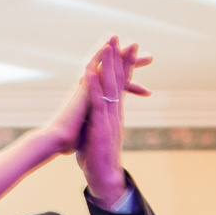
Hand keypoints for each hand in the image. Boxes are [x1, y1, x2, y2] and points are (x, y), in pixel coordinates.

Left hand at [75, 36, 151, 201]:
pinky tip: (89, 71)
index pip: (121, 83)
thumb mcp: (98, 130)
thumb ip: (98, 117)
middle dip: (121, 57)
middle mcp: (115, 111)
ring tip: (109, 45)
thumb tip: (93, 108)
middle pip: (119, 79)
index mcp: (114, 111)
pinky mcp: (100, 126)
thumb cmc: (98, 155)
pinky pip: (96, 102)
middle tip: (122, 38)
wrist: (104, 177)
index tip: (126, 47)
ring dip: (109, 65)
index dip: (124, 64)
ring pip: (110, 86)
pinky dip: (92, 86)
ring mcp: (109, 117)